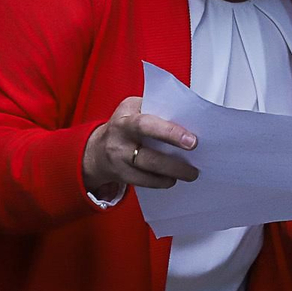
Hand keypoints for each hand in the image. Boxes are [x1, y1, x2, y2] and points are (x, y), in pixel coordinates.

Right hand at [81, 96, 199, 196]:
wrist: (97, 148)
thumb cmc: (125, 124)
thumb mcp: (135, 108)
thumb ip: (157, 110)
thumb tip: (189, 119)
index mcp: (126, 117)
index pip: (147, 124)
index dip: (170, 133)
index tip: (192, 141)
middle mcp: (119, 138)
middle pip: (147, 154)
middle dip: (173, 162)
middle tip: (194, 167)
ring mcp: (118, 158)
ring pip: (147, 170)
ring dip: (171, 173)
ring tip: (190, 174)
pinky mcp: (120, 174)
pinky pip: (142, 181)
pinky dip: (159, 181)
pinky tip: (172, 179)